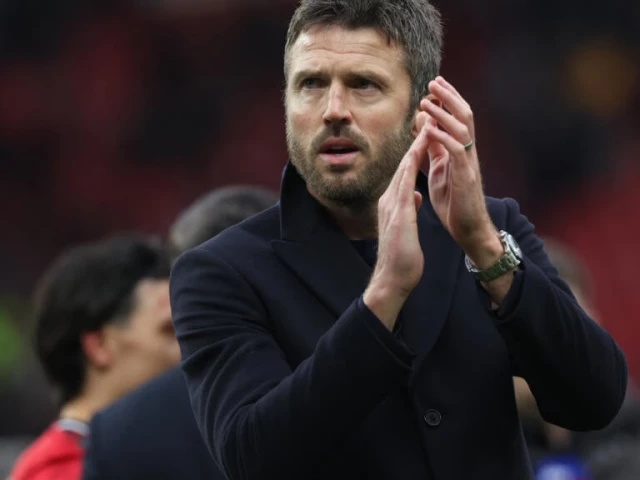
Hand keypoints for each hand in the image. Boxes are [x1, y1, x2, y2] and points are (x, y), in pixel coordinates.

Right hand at [363, 123, 429, 329]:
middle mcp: (390, 200)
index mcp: (394, 204)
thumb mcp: (406, 227)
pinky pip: (406, 182)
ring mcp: (392, 205)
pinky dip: (413, 164)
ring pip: (404, 168)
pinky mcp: (398, 213)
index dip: (416, 152)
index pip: (406, 172)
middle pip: (404, 165)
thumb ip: (408, 209)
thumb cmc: (401, 257)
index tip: (426, 133)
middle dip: (415, 141)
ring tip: (425, 124)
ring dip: (415, 145)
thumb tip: (414, 197)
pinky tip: (419, 151)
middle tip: (424, 118)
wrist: (392, 278)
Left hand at [420, 76, 496, 258]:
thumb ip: (434, 150)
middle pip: (464, 115)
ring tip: (426, 101)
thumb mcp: (440, 171)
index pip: (457, 117)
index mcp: (460, 151)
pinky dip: (442, 137)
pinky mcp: (466, 176)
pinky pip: (456, 150)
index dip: (448, 99)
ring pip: (462, 128)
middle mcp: (468, 152)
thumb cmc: (454, 203)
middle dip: (449, 97)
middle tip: (433, 81)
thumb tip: (425, 128)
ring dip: (443, 113)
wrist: (467, 230)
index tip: (435, 83)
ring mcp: (469, 163)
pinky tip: (429, 128)